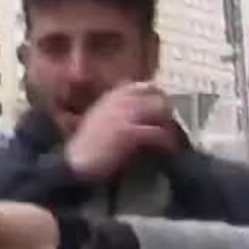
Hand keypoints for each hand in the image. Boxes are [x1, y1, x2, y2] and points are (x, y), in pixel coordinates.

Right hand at [62, 82, 179, 182]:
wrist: (76, 163)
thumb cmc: (87, 146)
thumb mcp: (100, 119)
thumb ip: (117, 110)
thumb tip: (142, 112)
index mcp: (112, 96)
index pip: (145, 86)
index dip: (159, 96)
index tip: (164, 108)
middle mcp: (119, 100)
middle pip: (158, 97)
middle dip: (168, 112)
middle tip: (171, 127)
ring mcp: (124, 115)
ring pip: (161, 112)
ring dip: (170, 127)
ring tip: (172, 139)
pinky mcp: (129, 132)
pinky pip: (157, 132)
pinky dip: (166, 142)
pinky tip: (167, 150)